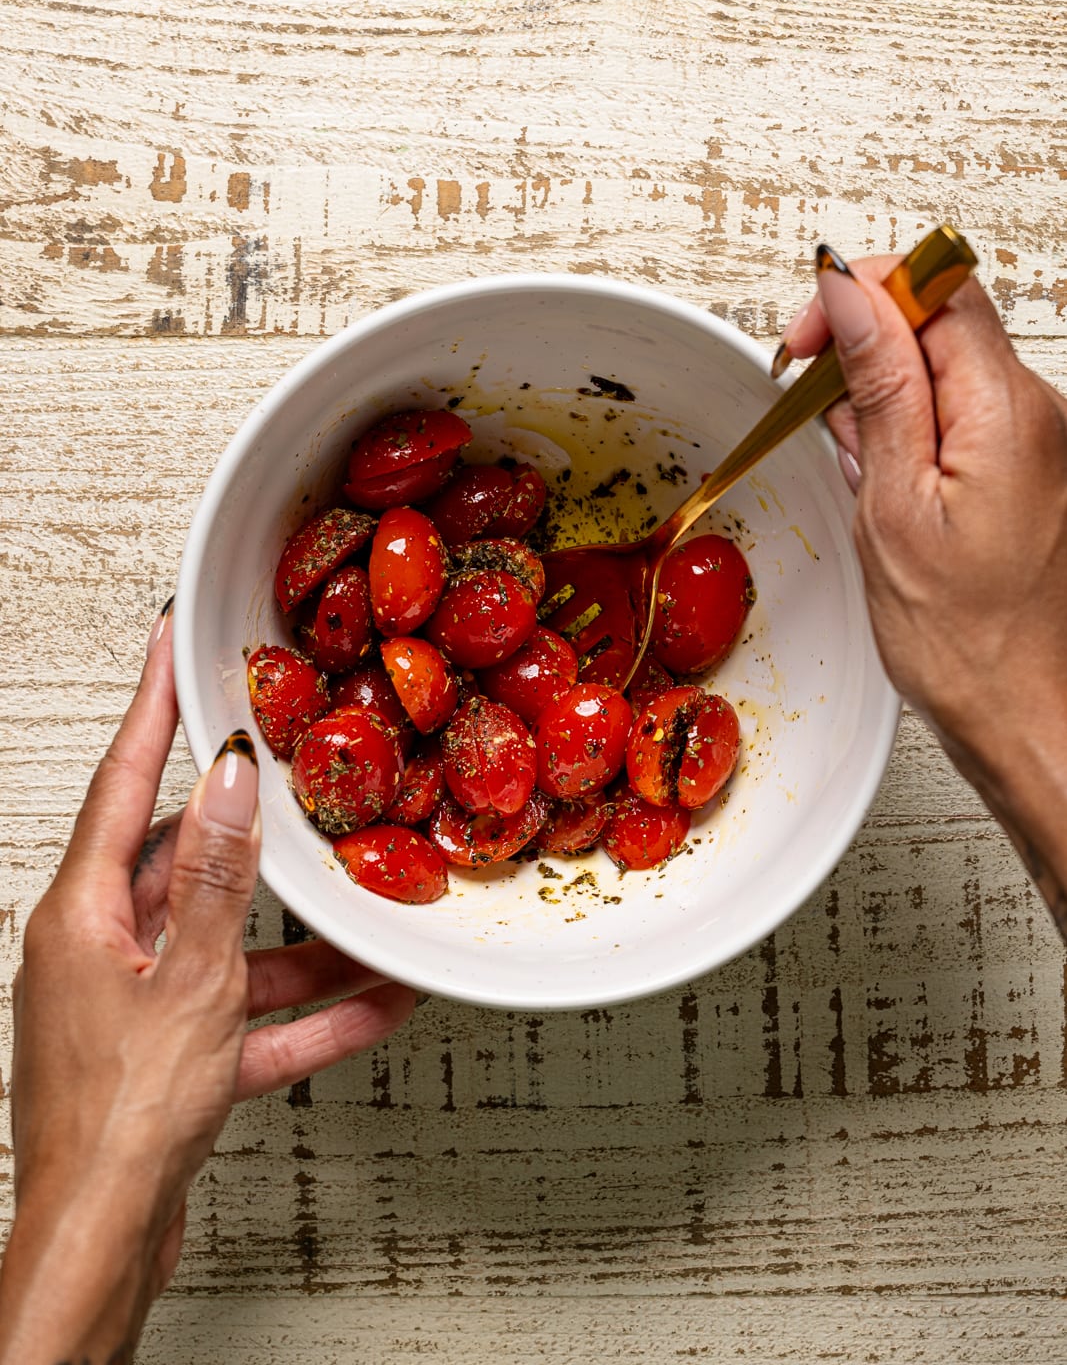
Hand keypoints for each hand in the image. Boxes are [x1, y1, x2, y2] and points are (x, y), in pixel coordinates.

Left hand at [0, 609, 415, 1363]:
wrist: (101, 1242)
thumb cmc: (122, 1121)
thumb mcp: (193, 982)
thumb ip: (218, 878)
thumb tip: (231, 782)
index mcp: (85, 912)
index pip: (124, 780)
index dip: (154, 706)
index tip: (171, 645)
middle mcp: (101, 945)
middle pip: (183, 859)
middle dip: (250, 826)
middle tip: (289, 765)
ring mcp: (133, 1002)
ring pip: (229, 943)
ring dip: (300, 938)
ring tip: (370, 915)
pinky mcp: (166, 1055)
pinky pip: (247, 1015)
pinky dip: (304, 1010)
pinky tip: (373, 1002)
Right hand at [781, 254, 1066, 931]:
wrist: (1021, 710)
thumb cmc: (964, 638)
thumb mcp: (893, 504)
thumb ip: (877, 386)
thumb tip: (851, 296)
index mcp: (1007, 411)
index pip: (938, 286)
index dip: (864, 292)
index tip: (810, 337)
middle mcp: (1034, 412)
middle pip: (941, 318)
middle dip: (866, 345)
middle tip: (819, 405)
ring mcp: (1032, 439)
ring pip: (942, 367)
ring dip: (883, 396)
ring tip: (860, 469)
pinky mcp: (1020, 467)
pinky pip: (955, 415)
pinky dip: (907, 434)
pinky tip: (885, 486)